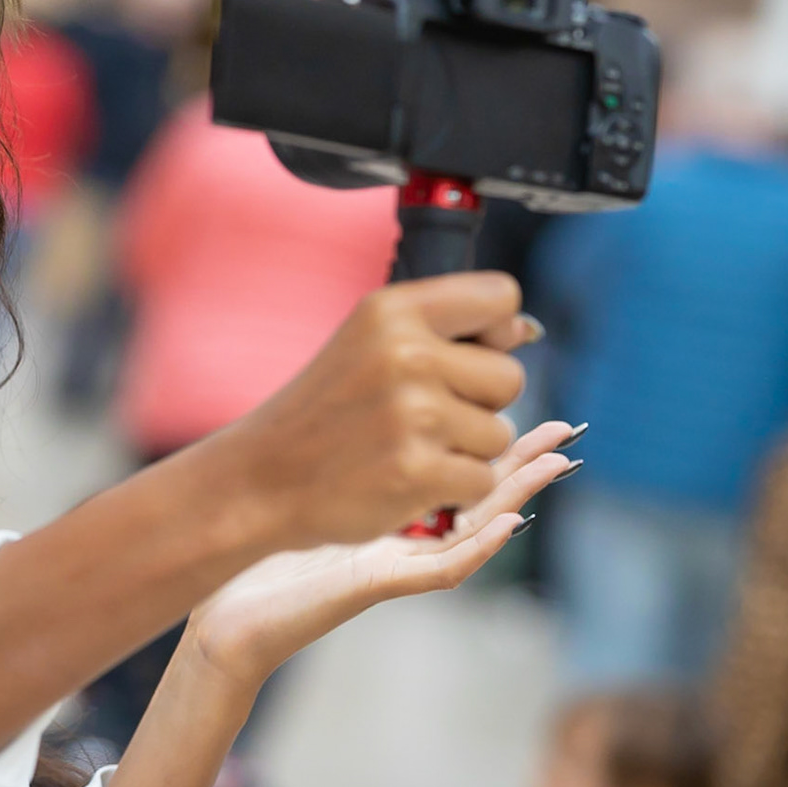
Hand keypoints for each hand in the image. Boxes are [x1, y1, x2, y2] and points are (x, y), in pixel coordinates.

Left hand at [182, 419, 576, 692]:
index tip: (526, 400)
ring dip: (519, 495)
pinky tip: (510, 521)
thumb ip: (345, 446)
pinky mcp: (376, 584)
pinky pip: (441, 566)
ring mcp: (396, 561)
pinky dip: (478, 545)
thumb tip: (364, 381)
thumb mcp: (310, 486)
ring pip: (475, 529)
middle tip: (567, 431)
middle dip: (526, 462)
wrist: (228, 604)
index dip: (496, 434)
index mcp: (394, 506)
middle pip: (481, 493)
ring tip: (557, 465)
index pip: (457, 464)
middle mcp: (405, 535)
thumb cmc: (260, 545)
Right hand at [187, 272, 534, 548]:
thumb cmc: (323, 412)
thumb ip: (441, 330)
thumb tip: (525, 331)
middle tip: (419, 416)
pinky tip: (406, 479)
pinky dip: (453, 489)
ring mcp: (414, 415)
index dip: (494, 332)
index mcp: (393, 310)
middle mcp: (407, 354)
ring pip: (499, 435)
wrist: (262, 478)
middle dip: (478, 404)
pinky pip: (482, 479)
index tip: (461, 357)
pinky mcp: (418, 472)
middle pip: (510, 377)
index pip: (501, 297)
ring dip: (464, 451)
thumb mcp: (367, 342)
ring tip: (405, 448)